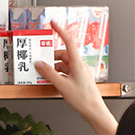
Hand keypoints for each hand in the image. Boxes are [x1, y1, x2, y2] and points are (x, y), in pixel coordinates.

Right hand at [35, 20, 117, 134]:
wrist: (94, 111)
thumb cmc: (84, 99)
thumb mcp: (62, 86)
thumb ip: (49, 74)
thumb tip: (40, 65)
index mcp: (77, 63)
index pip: (68, 41)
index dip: (60, 30)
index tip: (53, 23)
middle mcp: (79, 66)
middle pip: (63, 55)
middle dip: (51, 57)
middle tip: (40, 62)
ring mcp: (79, 73)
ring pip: (63, 65)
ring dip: (53, 68)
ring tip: (44, 74)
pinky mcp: (78, 80)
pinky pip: (65, 73)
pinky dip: (57, 75)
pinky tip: (52, 81)